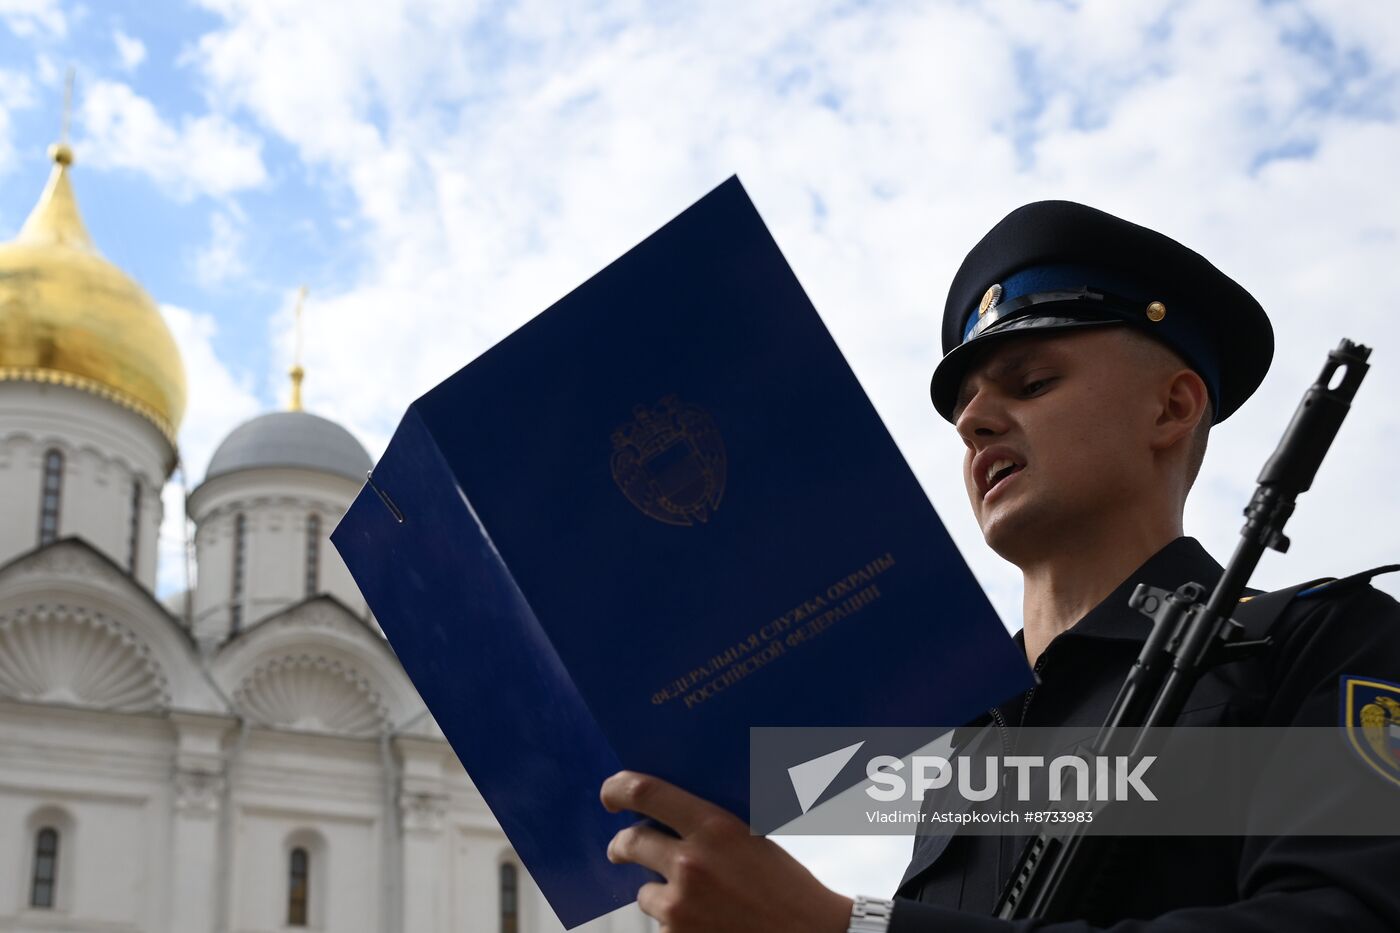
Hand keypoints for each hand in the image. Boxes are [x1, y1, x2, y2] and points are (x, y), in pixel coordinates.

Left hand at [601, 770, 853, 932]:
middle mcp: (690, 864)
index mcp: (714, 828)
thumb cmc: (788, 888)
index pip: (646, 793)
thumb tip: (669, 815)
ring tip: (689, 898)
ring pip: (644, 893)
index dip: (618, 790)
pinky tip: (704, 922)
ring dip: (657, 893)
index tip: (610, 794)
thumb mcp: (752, 839)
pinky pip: (662, 926)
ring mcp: (681, 906)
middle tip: (621, 848)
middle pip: (630, 843)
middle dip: (622, 846)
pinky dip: (675, 924)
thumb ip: (710, 826)